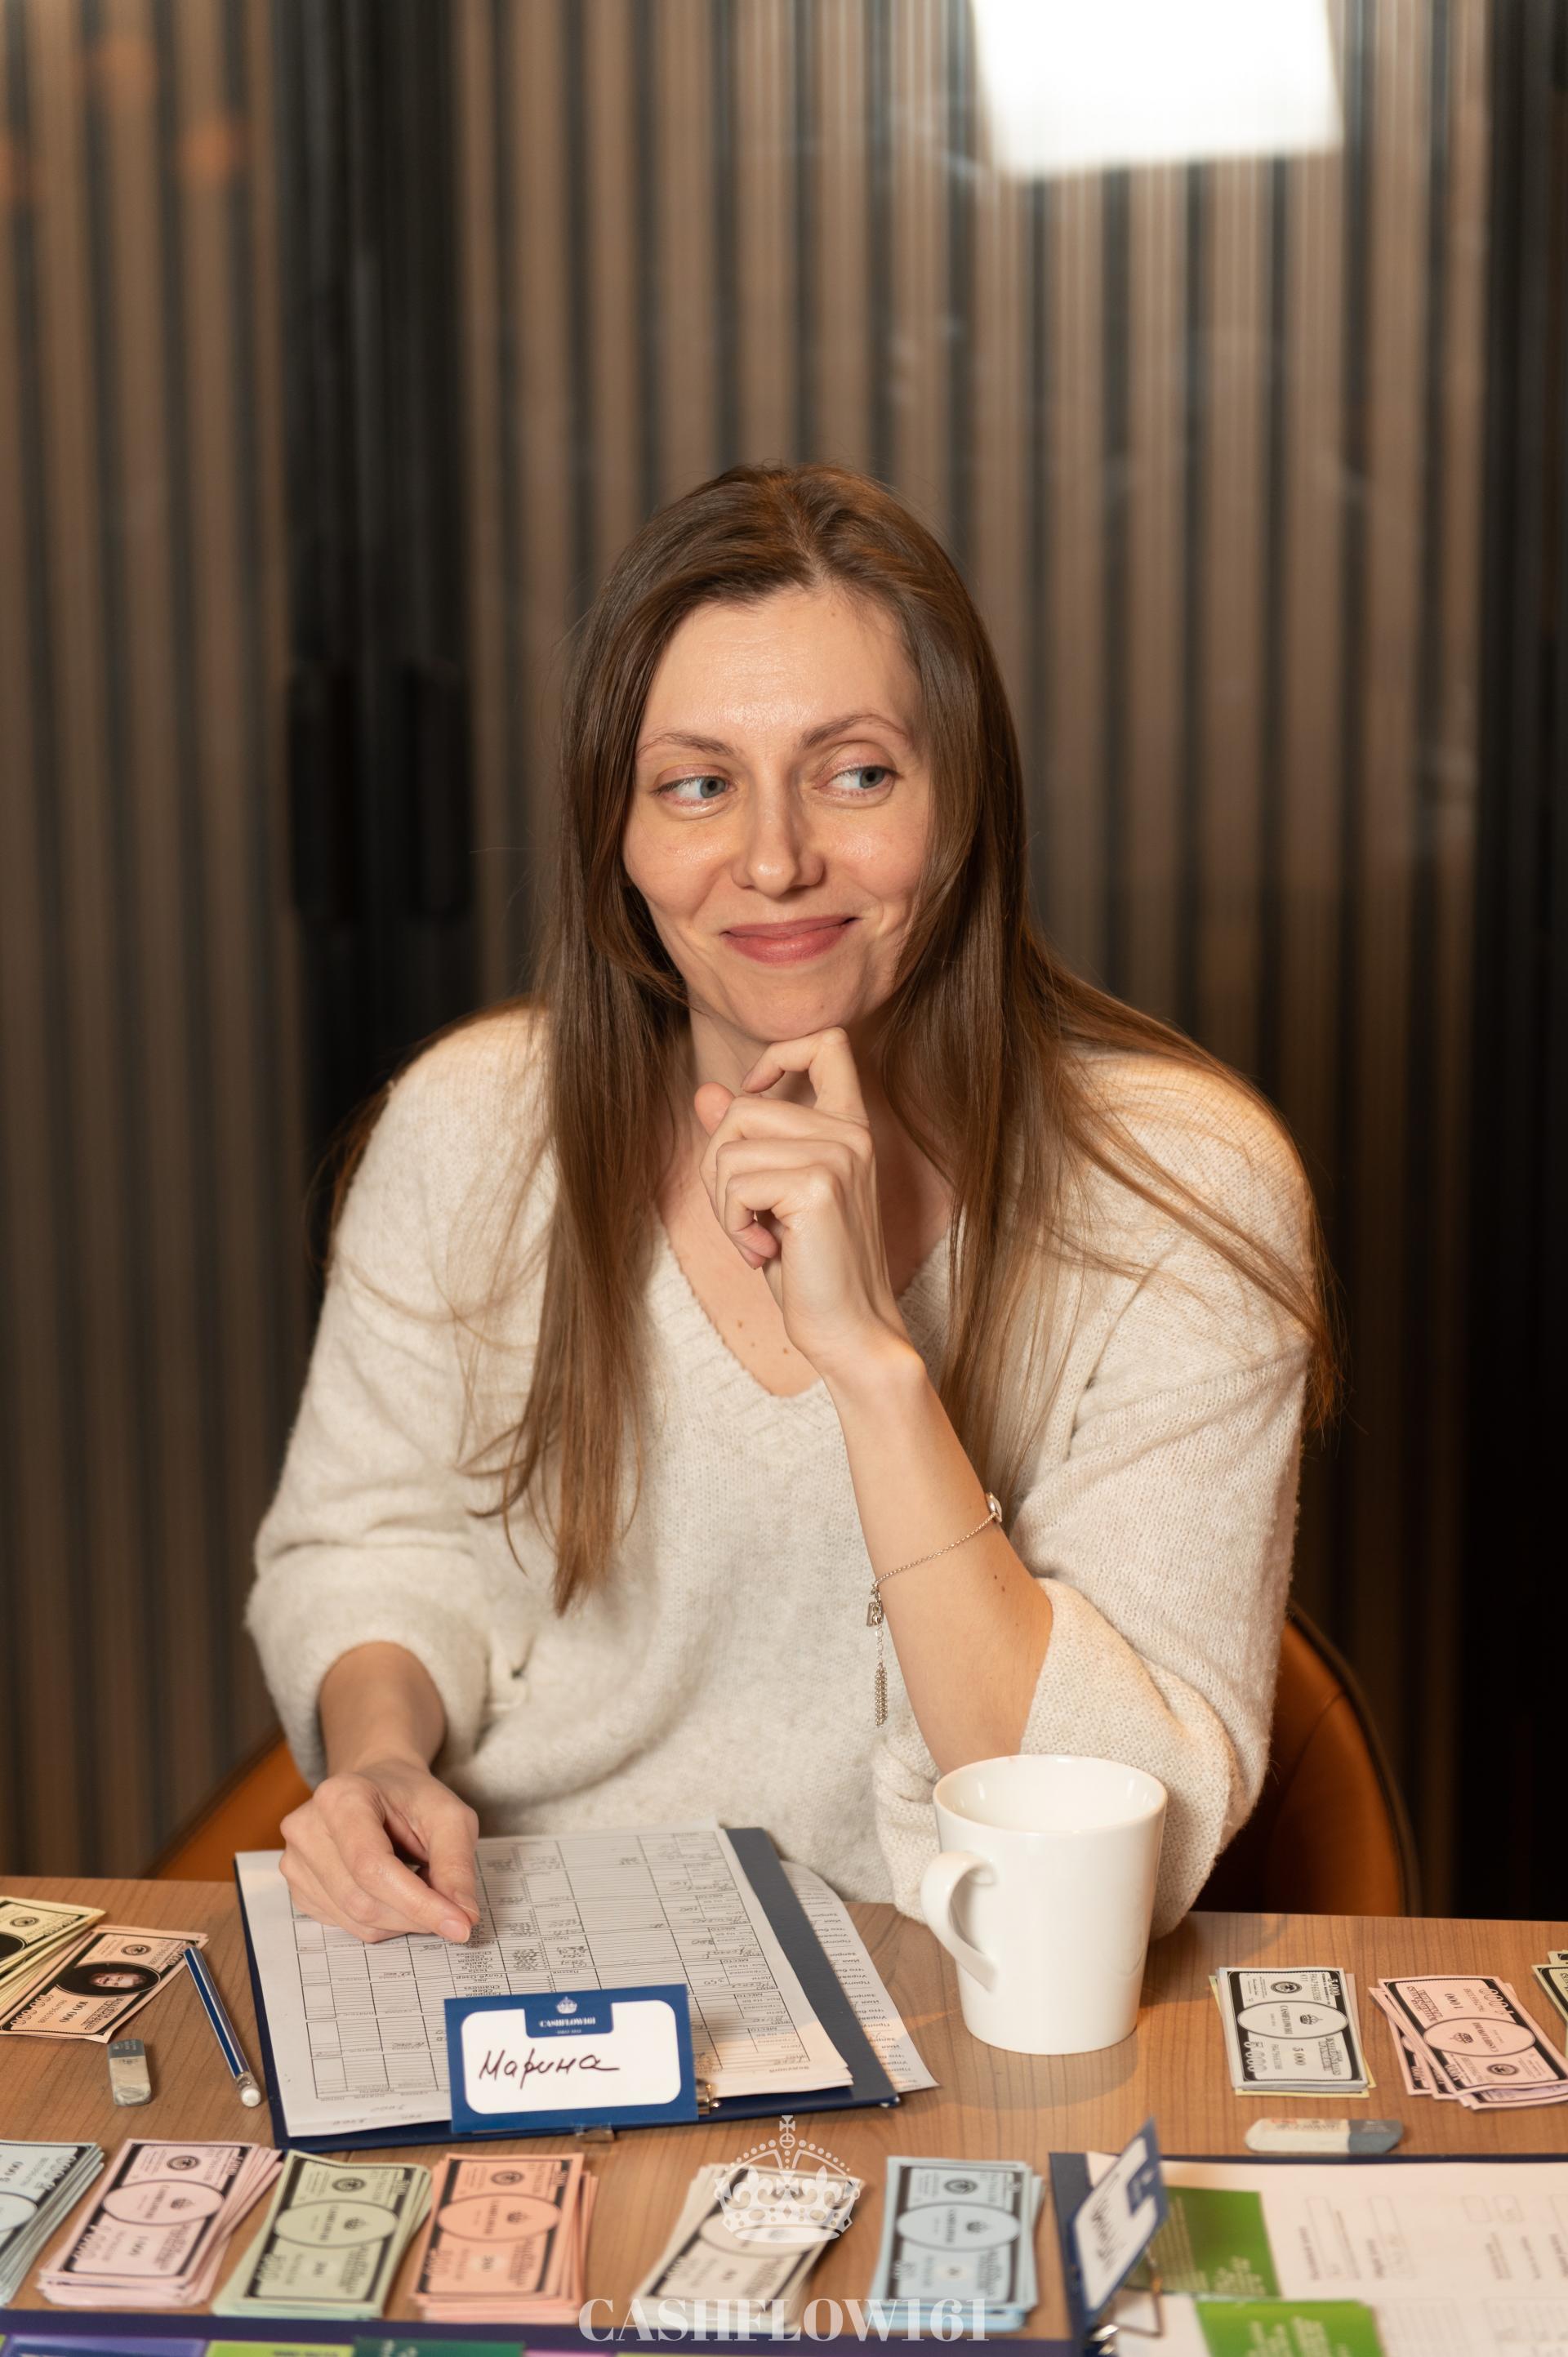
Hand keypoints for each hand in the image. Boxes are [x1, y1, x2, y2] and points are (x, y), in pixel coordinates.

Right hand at [278, 1755, 481, 1944]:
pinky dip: (383, 1921)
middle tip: (451, 1907)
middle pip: (363, 1900)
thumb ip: (456, 1864)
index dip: (417, 1903)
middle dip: (415, 1915)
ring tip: (418, 1884)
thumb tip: (463, 1917)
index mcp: (340, 1797)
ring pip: (356, 1920)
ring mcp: (296, 1861)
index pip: (372, 1867)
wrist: (379, 1789)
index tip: (459, 1925)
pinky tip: (393, 1891)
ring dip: (401, 1919)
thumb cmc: (412, 1798)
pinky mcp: (299, 1889)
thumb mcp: (450, 1816)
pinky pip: (347, 1925)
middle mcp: (307, 1828)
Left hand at [693, 1026, 912, 1383]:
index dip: (779, 1053)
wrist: (850, 1331)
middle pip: (742, 1108)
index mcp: (849, 1128)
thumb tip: (707, 1092)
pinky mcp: (819, 1185)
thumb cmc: (810, 1269)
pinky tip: (764, 1253)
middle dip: (719, 1168)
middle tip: (746, 1219)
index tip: (757, 1090)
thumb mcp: (770, 1198)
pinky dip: (733, 1225)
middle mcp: (851, 1133)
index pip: (827, 1043)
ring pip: (729, 1149)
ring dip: (725, 1206)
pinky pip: (735, 1184)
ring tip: (759, 1240)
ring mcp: (839, 1155)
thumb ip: (746, 1142)